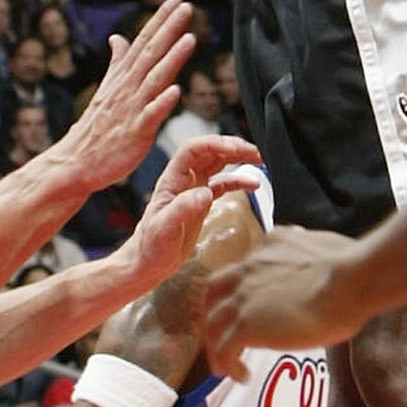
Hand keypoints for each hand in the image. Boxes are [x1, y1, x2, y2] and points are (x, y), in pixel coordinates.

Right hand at [66, 0, 197, 185]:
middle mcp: (127, 88)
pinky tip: (176, 90)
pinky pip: (150, 115)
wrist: (76, 162)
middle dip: (168, 29)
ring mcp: (131, 109)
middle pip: (150, 53)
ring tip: (189, 39)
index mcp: (122, 77)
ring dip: (172, 59)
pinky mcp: (135, 132)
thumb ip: (117, 62)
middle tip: (185, 5)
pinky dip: (162, 102)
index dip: (160, 20)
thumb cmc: (96, 128)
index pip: (143, 42)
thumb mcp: (107, 89)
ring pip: (154, 79)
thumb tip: (118, 37)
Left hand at [124, 132, 261, 282]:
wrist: (148, 263)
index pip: (192, 150)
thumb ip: (183, 208)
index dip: (213, 143)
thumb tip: (205, 193)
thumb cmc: (150, 247)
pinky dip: (237, 180)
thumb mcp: (164, 228)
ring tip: (258, 159)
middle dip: (232, 147)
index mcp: (172, 181)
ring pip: (216, 163)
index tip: (234, 148)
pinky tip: (251, 184)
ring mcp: (192, 190)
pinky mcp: (201, 203)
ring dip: (237, 158)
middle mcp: (183, 181)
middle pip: (208, 152)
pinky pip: (222, 184)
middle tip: (254, 152)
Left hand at [201, 228, 368, 379]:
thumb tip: (322, 263)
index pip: (244, 266)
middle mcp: (249, 267)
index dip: (240, 288)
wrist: (348, 283)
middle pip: (214, 291)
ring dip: (215, 345)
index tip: (247, 305)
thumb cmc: (350, 268)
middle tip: (220, 333)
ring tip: (223, 365)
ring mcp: (243, 297)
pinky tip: (241, 376)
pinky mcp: (245, 325)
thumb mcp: (324, 246)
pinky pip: (225, 350)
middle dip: (214, 313)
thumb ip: (311, 254)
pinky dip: (227, 364)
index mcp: (270, 245)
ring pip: (214, 323)